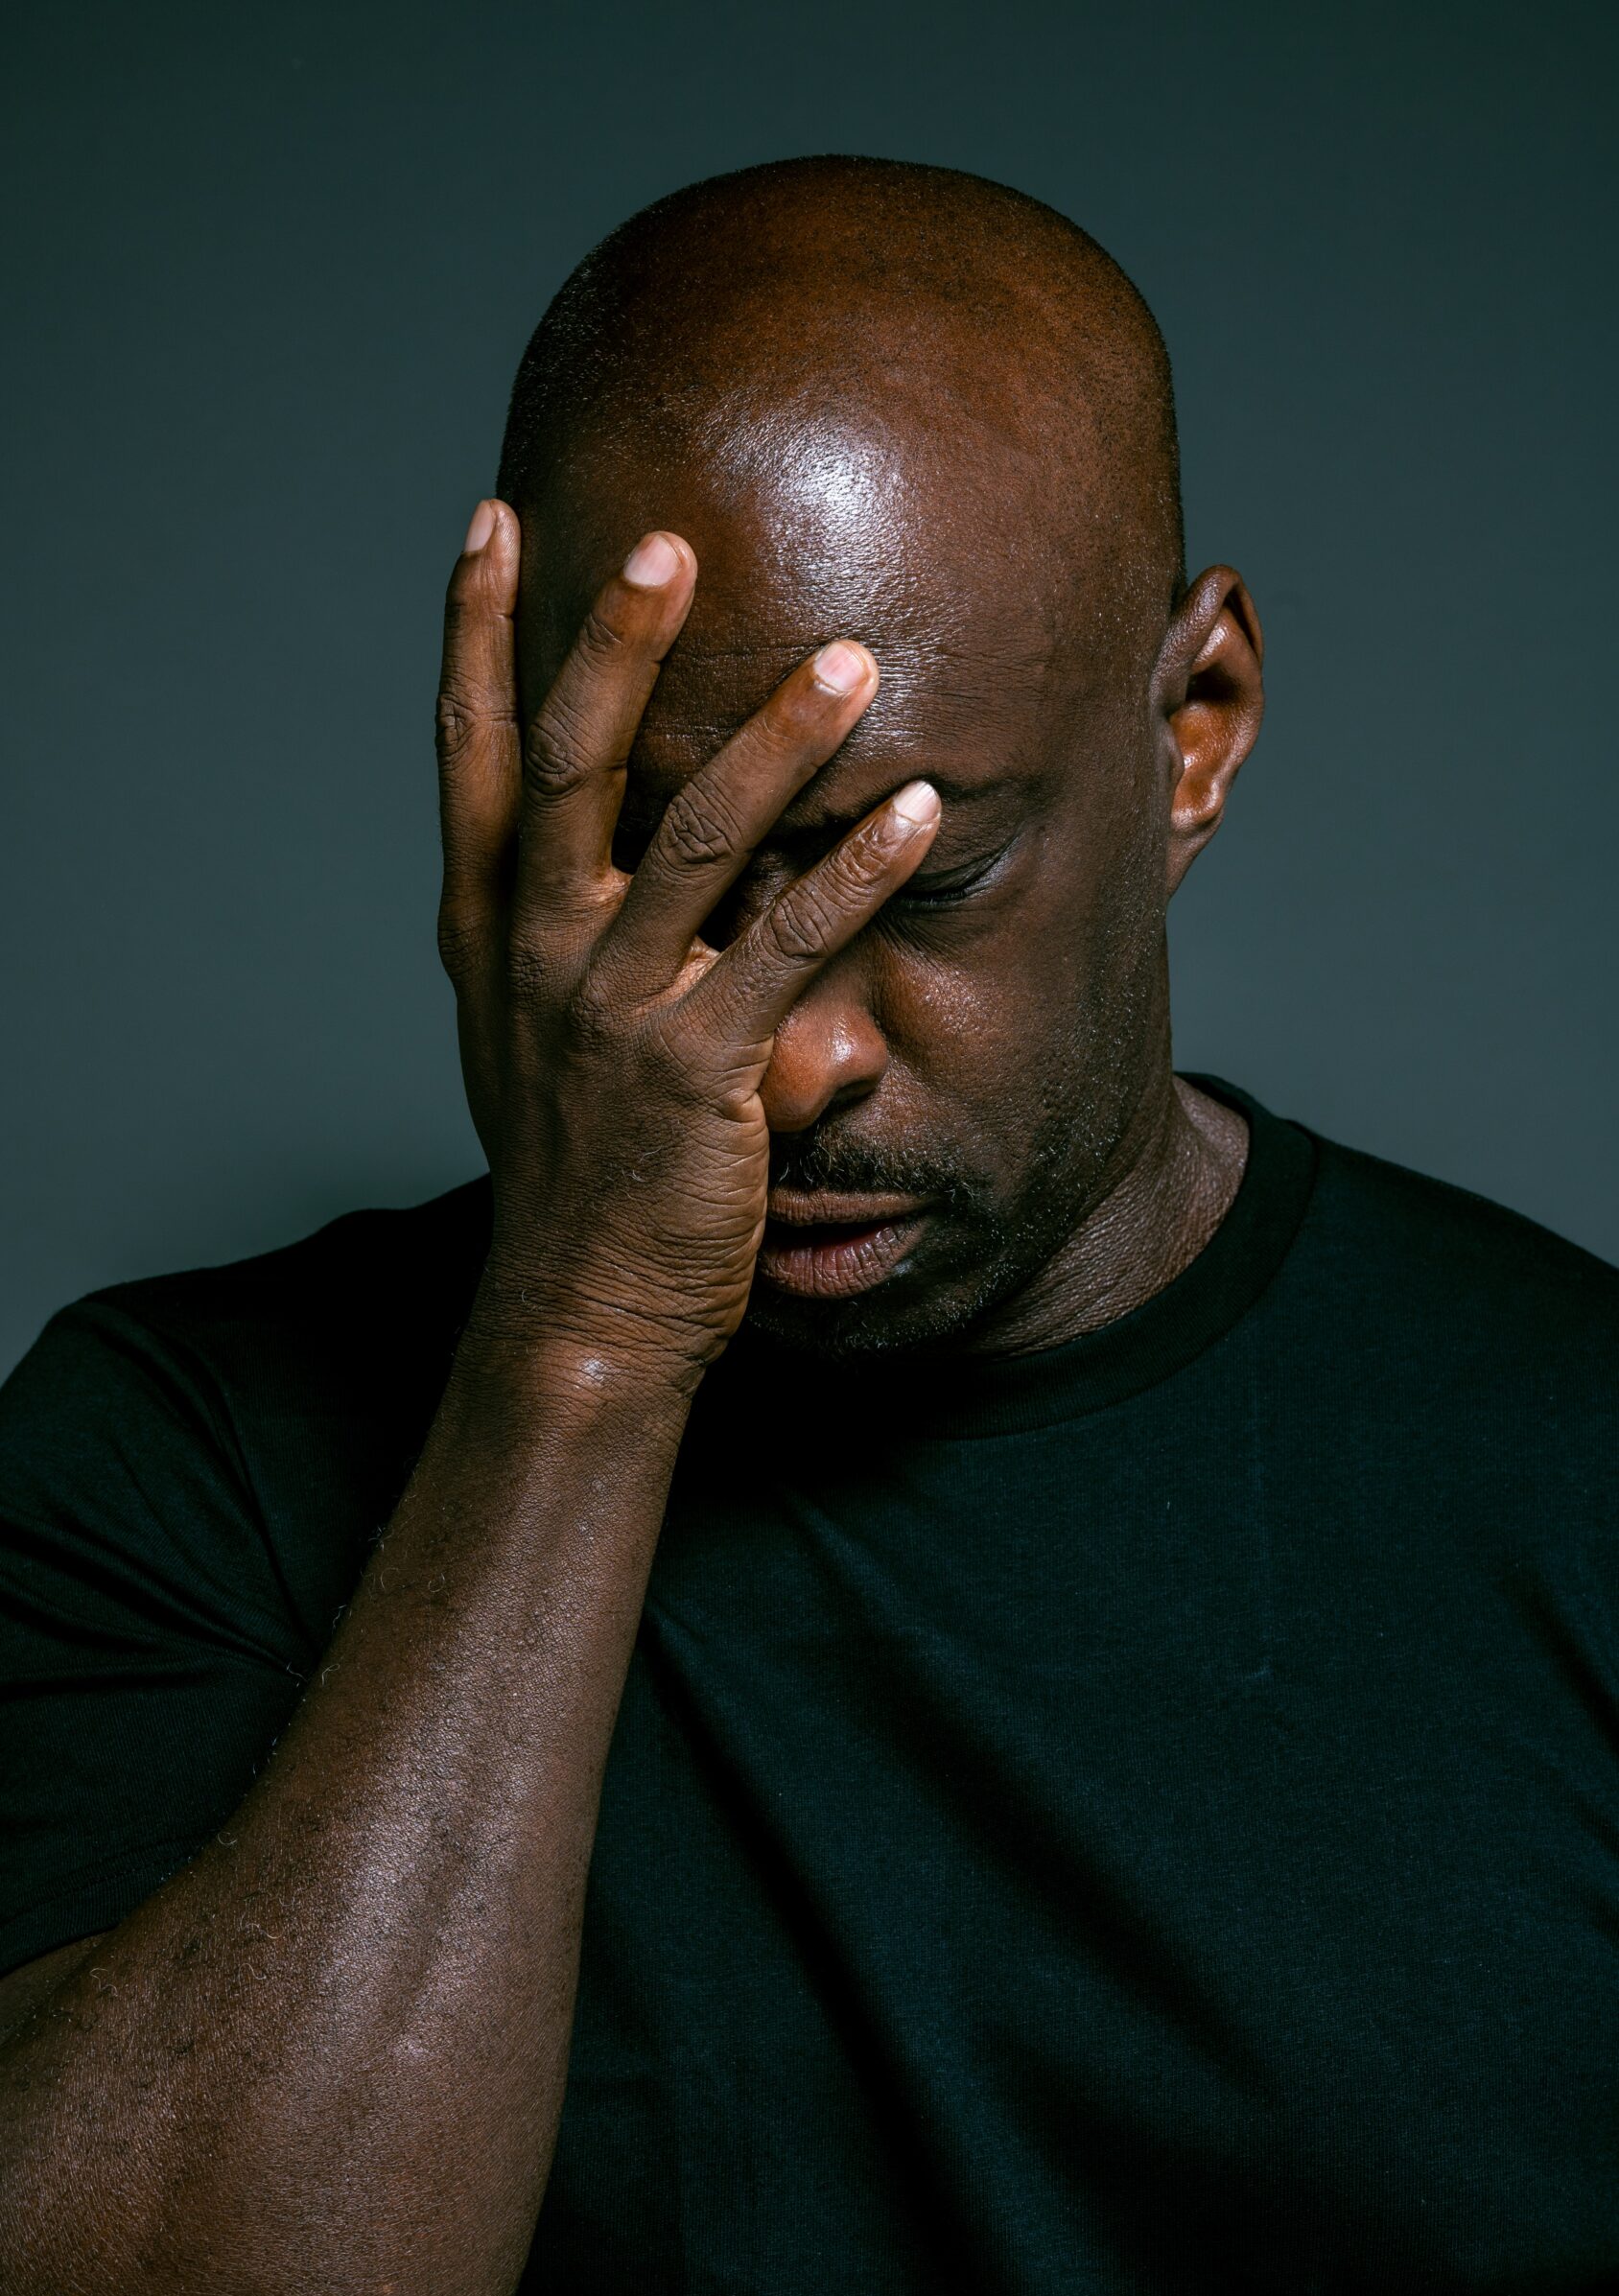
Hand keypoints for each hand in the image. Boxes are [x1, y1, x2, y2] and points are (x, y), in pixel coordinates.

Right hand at [434, 503, 940, 1387]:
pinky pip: (788, 947)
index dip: (477, 636)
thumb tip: (642, 848)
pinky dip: (857, 872)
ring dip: (775, 740)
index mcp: (488, 928)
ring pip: (692, 840)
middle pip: (568, 765)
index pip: (471, 755)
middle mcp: (534, 950)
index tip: (493, 522)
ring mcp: (610, 1008)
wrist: (577, 1311)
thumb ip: (571, 931)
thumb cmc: (572, 1169)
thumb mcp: (533, 1036)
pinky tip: (918, 812)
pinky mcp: (696, 1072)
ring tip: (852, 660)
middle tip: (669, 544)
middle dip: (613, 644)